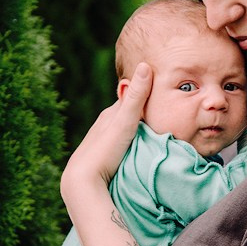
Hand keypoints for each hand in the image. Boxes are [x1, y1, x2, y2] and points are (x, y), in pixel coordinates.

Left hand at [60, 63, 152, 211]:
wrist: (82, 181)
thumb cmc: (105, 150)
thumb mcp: (125, 122)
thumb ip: (137, 97)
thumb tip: (146, 65)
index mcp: (109, 114)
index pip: (132, 98)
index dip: (146, 93)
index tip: (163, 88)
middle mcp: (103, 125)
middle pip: (127, 114)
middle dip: (142, 110)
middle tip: (163, 108)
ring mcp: (101, 142)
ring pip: (123, 130)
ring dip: (136, 128)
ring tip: (154, 129)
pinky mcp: (102, 158)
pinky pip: (120, 145)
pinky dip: (130, 142)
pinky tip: (137, 149)